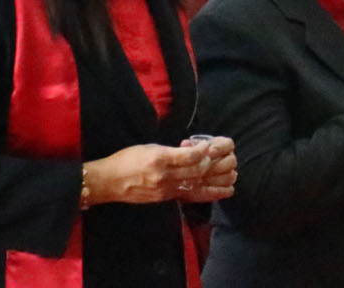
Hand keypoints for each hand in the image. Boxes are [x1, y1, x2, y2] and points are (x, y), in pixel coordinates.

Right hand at [85, 143, 218, 204]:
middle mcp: (164, 175)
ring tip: (233, 173)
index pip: (189, 156)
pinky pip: (192, 196)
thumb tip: (194, 150)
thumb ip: (171, 150)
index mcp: (159, 158)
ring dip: (219, 179)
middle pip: (197, 171)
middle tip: (230, 156)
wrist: (109, 182)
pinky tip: (225, 191)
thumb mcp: (149, 147)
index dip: (206, 151)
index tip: (215, 146)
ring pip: (198, 184)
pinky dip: (211, 193)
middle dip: (218, 164)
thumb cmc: (127, 159)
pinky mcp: (167, 198)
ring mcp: (166, 189)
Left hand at [176, 136, 237, 202]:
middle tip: (203, 170)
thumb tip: (185, 144)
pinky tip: (204, 189)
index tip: (210, 151)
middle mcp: (229, 159)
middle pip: (232, 161)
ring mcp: (230, 174)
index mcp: (224, 146)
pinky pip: (228, 190)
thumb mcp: (190, 149)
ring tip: (200, 180)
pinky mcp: (228, 188)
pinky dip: (217, 190)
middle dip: (216, 166)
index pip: (228, 144)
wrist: (190, 174)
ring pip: (231, 176)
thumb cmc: (193, 158)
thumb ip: (190, 146)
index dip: (220, 148)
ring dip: (215, 179)